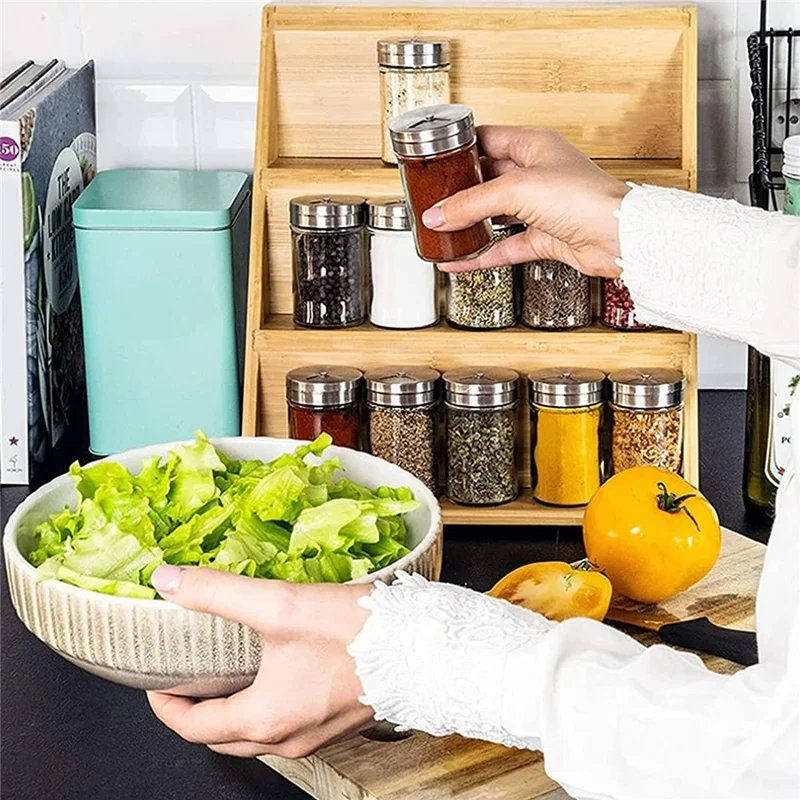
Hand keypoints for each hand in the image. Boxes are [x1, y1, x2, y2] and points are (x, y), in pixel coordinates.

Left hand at [147, 565, 374, 757]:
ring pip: (258, 736)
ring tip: (229, 674)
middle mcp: (289, 738)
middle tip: (187, 680)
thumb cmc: (358, 634)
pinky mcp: (340, 722)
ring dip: (235, 712)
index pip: (194, 728)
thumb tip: (167, 582)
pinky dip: (269, 708)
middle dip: (198, 713)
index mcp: (266, 718)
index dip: (166, 706)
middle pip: (224, 739)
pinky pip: (289, 727)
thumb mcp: (281, 605)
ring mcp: (317, 735)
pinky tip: (279, 673)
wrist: (423, 649)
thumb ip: (219, 592)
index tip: (156, 682)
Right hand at [422, 127, 629, 276]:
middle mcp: (538, 173)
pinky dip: (481, 254)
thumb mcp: (517, 190)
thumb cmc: (584, 198)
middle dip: (459, 190)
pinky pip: (504, 245)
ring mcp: (541, 207)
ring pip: (495, 214)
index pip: (488, 138)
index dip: (460, 146)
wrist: (618, 237)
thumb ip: (472, 203)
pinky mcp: (544, 237)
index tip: (435, 157)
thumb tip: (438, 216)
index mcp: (534, 146)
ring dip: (469, 223)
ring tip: (440, 229)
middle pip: (487, 178)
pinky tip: (459, 260)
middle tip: (431, 198)